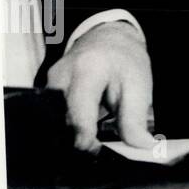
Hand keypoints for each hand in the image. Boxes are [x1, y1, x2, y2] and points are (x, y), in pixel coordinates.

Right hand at [45, 21, 155, 152]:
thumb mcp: (138, 85)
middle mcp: (62, 74)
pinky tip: (82, 130)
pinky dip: (68, 126)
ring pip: (55, 119)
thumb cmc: (125, 61)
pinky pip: (54, 115)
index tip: (90, 149)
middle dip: (76, 137)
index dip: (83, 131)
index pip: (79, 105)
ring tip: (92, 139)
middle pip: (62, 116)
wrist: (108, 38)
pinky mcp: (46, 91)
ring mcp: (50, 82)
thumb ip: (135, 118)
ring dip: (72, 133)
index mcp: (88, 68)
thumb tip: (142, 146)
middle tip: (95, 150)